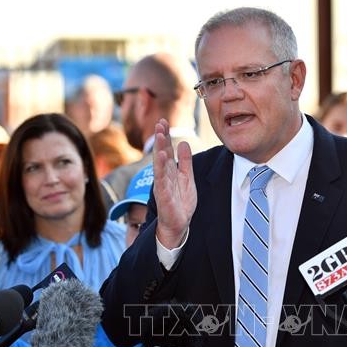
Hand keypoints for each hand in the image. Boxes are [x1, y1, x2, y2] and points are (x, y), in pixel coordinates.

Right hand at [153, 119, 196, 248]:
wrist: (178, 224)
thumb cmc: (181, 202)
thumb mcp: (187, 178)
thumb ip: (185, 162)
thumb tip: (184, 143)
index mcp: (170, 171)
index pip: (166, 150)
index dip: (165, 136)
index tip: (163, 121)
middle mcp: (164, 176)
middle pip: (161, 153)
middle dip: (160, 138)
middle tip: (160, 122)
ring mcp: (163, 185)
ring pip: (160, 164)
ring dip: (159, 149)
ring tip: (159, 135)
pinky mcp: (164, 195)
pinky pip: (162, 179)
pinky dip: (162, 168)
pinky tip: (162, 157)